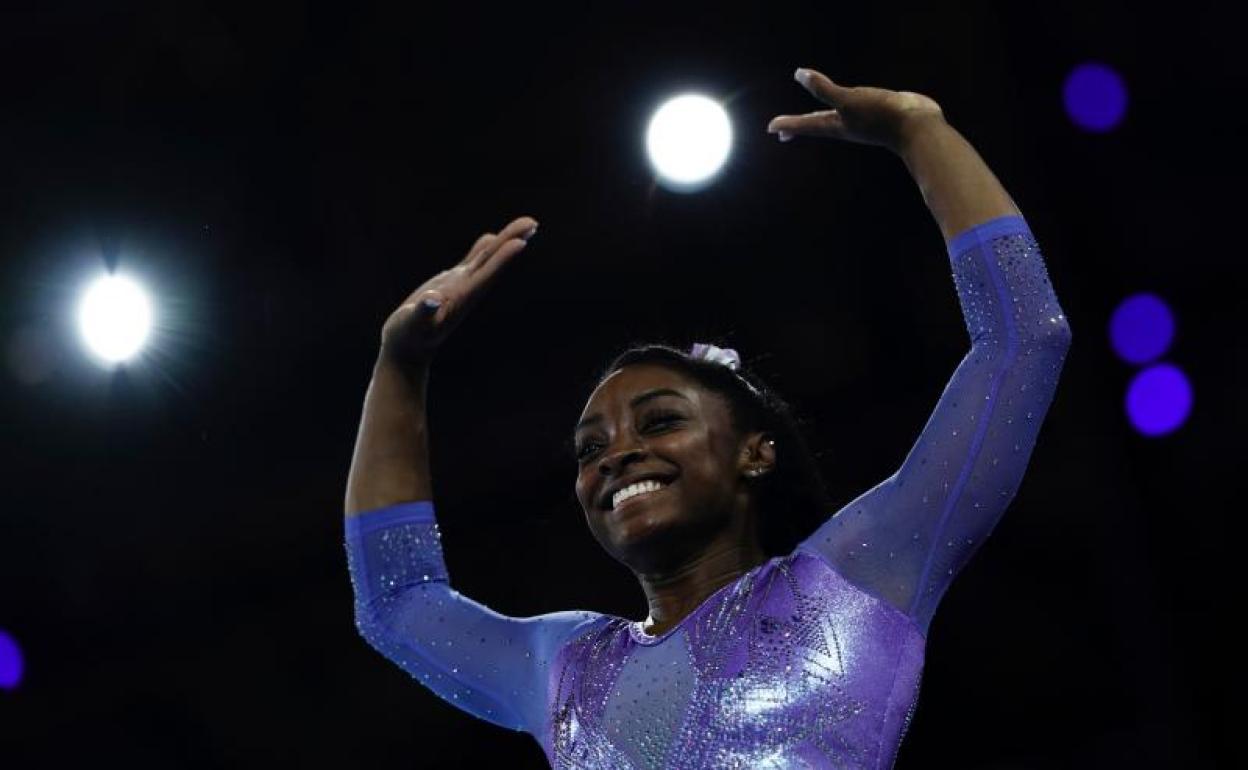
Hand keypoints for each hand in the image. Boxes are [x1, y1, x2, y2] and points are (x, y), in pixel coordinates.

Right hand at [379, 215, 538, 366]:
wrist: (408, 348)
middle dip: (512, 241)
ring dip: (505, 241)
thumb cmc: (408, 337)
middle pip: (493, 261)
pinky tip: (492, 238)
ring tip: (527, 225)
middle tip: (533, 222)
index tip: (521, 242)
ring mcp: (460, 285)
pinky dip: (483, 249)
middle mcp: (466, 289)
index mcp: (460, 298)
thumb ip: (423, 313)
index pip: (485, 275)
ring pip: (486, 258)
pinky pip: (471, 262)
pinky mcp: (451, 284)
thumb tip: (432, 300)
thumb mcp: (413, 325)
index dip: (502, 258)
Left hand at [767, 67, 945, 150]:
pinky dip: (844, 108)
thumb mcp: (848, 100)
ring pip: (835, 120)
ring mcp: (861, 121)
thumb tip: (800, 75)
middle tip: (783, 131)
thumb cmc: (881, 115)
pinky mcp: (876, 113)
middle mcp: (846, 126)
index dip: (788, 125)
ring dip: (820, 120)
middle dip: (800, 127)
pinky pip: (853, 111)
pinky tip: (848, 106)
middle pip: (816, 126)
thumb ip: (824, 88)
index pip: (806, 125)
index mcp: (836, 125)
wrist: (917, 126)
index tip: (771, 128)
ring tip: (811, 119)